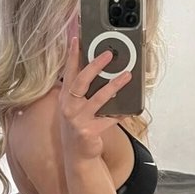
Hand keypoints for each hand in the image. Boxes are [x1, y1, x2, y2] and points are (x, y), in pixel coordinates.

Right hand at [59, 35, 131, 160]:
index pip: (69, 72)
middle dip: (95, 66)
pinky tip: (129, 109)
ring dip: (114, 86)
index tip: (77, 39)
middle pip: (81, 81)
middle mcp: (68, 106)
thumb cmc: (79, 125)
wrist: (77, 154)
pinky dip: (119, 113)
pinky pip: (108, 119)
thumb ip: (82, 90)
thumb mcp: (75, 106)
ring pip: (98, 98)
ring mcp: (77, 119)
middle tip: (109, 54)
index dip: (72, 55)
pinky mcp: (88, 131)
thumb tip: (98, 68)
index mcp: (65, 96)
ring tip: (127, 76)